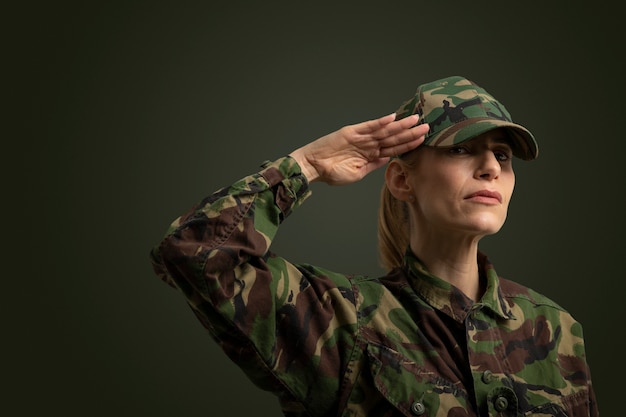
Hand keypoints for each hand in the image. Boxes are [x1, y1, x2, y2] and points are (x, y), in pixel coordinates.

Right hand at [289, 113, 427, 184]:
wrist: (313, 166)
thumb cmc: (331, 173)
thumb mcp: (356, 174)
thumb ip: (373, 166)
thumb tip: (388, 159)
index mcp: (371, 155)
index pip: (394, 148)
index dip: (408, 144)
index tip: (423, 139)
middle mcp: (368, 144)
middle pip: (393, 138)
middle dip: (410, 133)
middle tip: (427, 126)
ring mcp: (361, 137)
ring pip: (385, 130)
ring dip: (400, 126)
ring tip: (415, 120)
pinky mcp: (352, 131)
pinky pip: (369, 126)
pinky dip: (380, 122)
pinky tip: (393, 118)